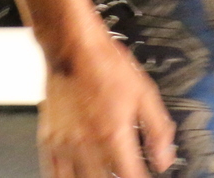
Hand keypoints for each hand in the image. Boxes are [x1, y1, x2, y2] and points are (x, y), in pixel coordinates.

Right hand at [40, 38, 176, 177]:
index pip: (130, 176)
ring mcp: (66, 144)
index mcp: (113, 134)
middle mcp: (88, 144)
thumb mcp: (145, 94)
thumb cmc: (106, 66)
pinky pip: (54, 173)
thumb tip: (164, 158)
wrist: (73, 48)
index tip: (145, 176)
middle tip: (126, 174)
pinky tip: (78, 176)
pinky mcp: (49, 141)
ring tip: (106, 175)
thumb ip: (158, 129)